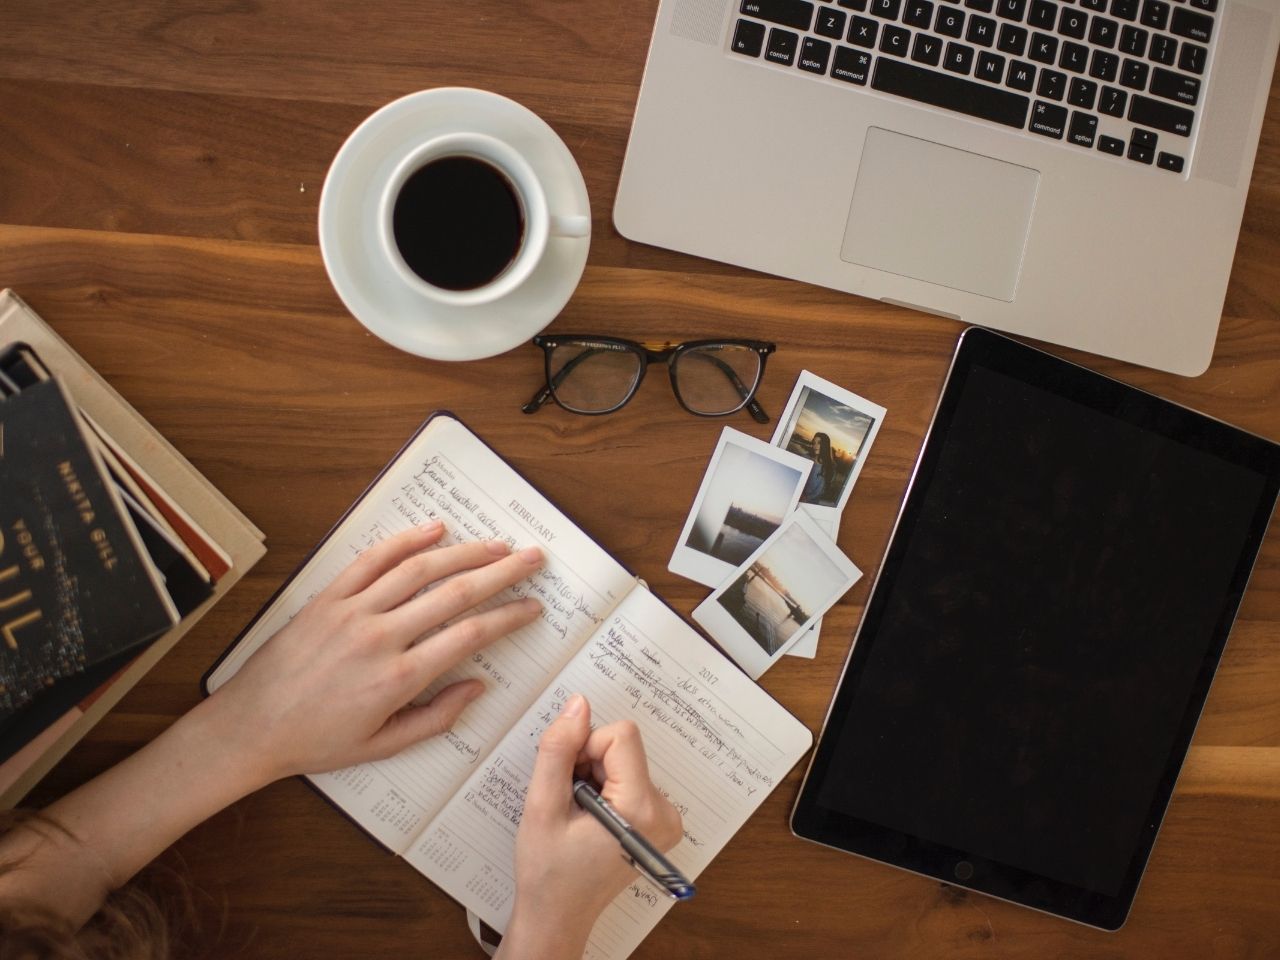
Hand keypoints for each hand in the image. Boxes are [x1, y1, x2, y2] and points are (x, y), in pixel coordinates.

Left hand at [205, 521, 543, 785]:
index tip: (532, 607)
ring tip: (496, 544)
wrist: (251, 727)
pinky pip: (372, 560)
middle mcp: (380, 637)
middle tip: (532, 559)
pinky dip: (405, 541)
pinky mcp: (328, 598)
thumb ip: (436, 718)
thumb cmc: (316, 741)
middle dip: (502, 573)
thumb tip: (477, 687)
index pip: (470, 635)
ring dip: (464, 552)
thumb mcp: (383, 746)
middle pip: (455, 593)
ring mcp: (352, 611)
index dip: (508, 617)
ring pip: (419, 569)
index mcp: (398, 678)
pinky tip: (435, 530)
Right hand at [498, 695, 682, 959]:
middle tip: (569, 802)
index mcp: (641, 809)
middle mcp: (665, 812)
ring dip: (594, 776)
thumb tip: (578, 704)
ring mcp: (666, 818)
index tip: (568, 781)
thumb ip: (558, 750)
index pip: (621, 736)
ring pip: (624, 760)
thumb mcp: (542, 807)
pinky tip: (589, 818)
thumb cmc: (548, 871)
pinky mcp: (659, 821)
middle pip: (624, 747)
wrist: (558, 916)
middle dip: (588, 764)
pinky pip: (630, 777)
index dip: (585, 748)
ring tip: (577, 815)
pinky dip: (605, 788)